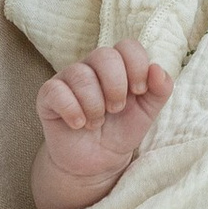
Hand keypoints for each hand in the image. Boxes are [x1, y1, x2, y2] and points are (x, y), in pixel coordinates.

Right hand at [32, 38, 171, 208]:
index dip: (137, 66)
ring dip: (95, 105)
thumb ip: (160, 90)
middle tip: (116, 109)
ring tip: (97, 122)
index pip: (128, 46)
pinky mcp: (48, 96)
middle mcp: (91, 66)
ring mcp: (67, 78)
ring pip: (81, 75)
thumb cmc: (121, 130)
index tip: (139, 91)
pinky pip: (56, 91)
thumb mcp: (147, 112)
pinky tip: (79, 124)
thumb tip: (158, 70)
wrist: (97, 161)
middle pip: (104, 55)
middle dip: (116, 86)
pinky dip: (72, 110)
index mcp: (118, 65)